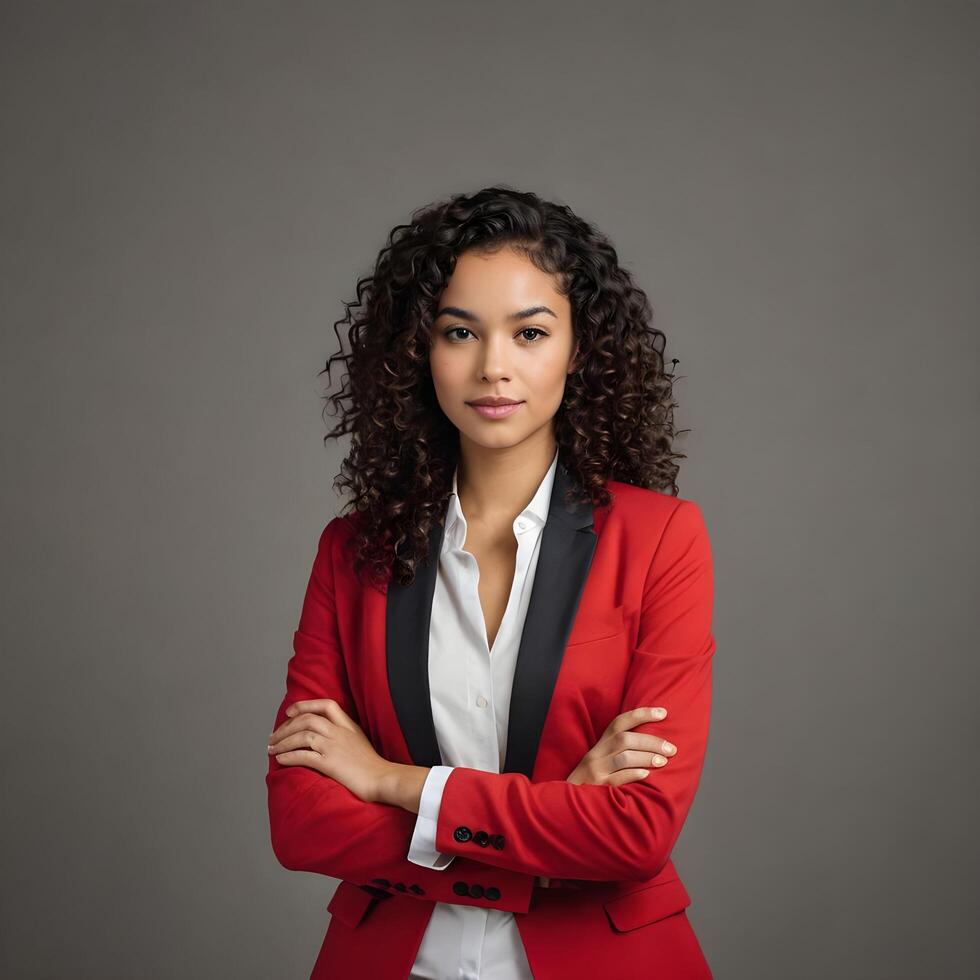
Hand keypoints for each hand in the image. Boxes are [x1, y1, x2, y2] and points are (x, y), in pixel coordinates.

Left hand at [267, 699, 392, 803]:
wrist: (383, 779)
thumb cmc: (373, 766)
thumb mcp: (360, 742)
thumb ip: (344, 736)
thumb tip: (324, 737)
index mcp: (348, 725)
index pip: (326, 705)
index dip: (305, 705)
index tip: (290, 712)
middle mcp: (339, 732)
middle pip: (307, 719)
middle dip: (286, 727)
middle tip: (274, 737)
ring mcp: (334, 746)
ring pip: (302, 736)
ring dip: (283, 742)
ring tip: (272, 749)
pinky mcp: (330, 763)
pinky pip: (303, 756)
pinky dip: (288, 756)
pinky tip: (280, 760)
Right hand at [566, 706, 676, 786]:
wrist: (569, 800)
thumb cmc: (594, 778)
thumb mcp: (603, 759)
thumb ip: (622, 749)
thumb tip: (655, 743)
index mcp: (601, 743)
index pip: (621, 722)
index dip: (642, 714)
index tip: (663, 712)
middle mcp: (597, 753)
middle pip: (625, 739)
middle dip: (651, 742)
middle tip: (671, 748)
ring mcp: (596, 770)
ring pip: (623, 757)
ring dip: (646, 757)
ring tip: (662, 761)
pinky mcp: (598, 787)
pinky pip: (617, 778)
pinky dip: (633, 774)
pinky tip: (646, 775)